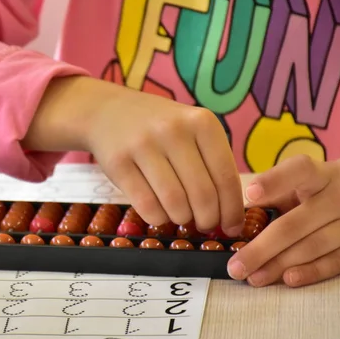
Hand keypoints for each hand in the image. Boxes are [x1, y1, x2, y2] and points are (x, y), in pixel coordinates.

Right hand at [22, 76, 243, 233]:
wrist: (107, 111)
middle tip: (205, 225)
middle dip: (208, 220)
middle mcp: (174, 130)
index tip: (232, 227)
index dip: (232, 210)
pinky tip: (159, 213)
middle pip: (202, 194)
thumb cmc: (158, 127)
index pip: (226, 177)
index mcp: (202, 122)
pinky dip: (158, 218)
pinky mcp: (118, 163)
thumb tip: (230, 215)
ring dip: (182, 219)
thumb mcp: (191, 130)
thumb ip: (212, 163)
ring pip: (175, 203)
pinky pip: (146, 206)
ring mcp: (143, 145)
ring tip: (181, 216)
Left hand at [227, 151, 339, 286]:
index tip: (250, 194)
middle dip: (261, 248)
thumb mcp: (319, 176)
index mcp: (324, 175)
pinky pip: (337, 262)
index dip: (274, 181)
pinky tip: (287, 280)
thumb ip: (285, 191)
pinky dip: (312, 272)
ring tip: (252, 277)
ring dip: (279, 265)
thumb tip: (245, 212)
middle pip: (295, 224)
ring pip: (312, 247)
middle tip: (234, 267)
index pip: (300, 171)